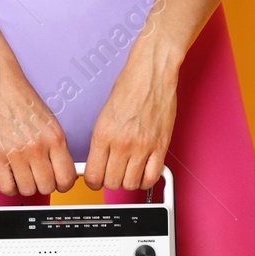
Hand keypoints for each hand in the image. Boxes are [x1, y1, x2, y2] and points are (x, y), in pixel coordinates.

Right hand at [0, 58, 75, 196]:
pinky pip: (6, 187)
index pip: (67, 178)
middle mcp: (38, 147)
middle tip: (36, 176)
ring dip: (24, 186)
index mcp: (55, 138)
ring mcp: (16, 152)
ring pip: (27, 190)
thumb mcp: (50, 122)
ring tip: (21, 174)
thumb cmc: (22, 100)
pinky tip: (8, 176)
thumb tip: (63, 170)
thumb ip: (57, 147)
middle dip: (42, 185)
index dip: (62, 184)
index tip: (57, 181)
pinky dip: (8, 186)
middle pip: (47, 187)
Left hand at [84, 41, 179, 191]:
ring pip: (131, 184)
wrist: (152, 71)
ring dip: (128, 181)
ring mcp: (143, 146)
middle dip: (111, 181)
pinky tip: (143, 172)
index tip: (97, 178)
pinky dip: (146, 180)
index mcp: (103, 134)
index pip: (93, 176)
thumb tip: (97, 161)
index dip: (93, 181)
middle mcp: (122, 143)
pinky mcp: (161, 146)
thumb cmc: (130, 86)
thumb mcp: (104, 114)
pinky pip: (152, 177)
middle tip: (113, 172)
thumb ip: (101, 141)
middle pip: (111, 183)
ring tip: (129, 171)